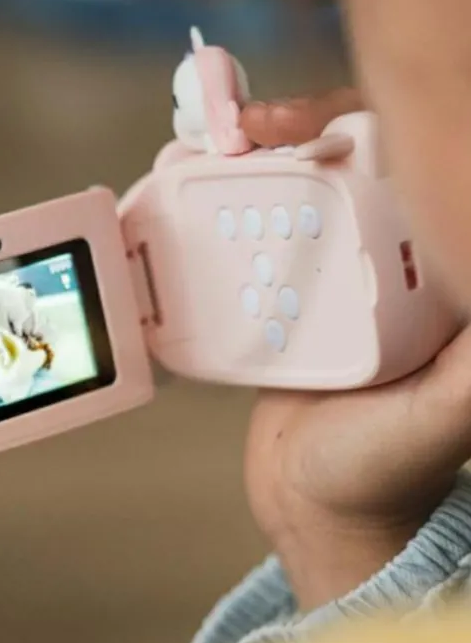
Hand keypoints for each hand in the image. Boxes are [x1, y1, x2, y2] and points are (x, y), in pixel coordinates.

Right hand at [241, 90, 470, 611]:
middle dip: (295, 136)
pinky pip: (257, 252)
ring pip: (293, 204)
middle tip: (243, 130)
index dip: (362, 132)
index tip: (310, 129)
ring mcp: (332, 287)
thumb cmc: (382, 474)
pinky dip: (227, 222)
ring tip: (209, 154)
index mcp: (433, 277)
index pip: (409, 175)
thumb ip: (468, 356)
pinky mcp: (285, 308)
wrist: (314, 513)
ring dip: (254, 171)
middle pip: (342, 173)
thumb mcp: (442, 412)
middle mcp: (386, 270)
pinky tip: (198, 203)